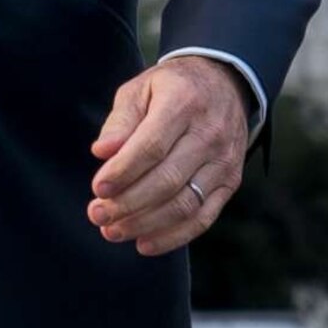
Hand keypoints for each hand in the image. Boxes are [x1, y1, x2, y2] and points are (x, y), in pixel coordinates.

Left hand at [86, 53, 249, 256]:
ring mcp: (224, 161)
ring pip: (184, 204)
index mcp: (183, 103)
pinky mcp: (231, 182)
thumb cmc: (172, 88)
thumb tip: (102, 152)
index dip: (123, 172)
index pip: (152, 146)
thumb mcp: (141, 88)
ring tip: (112, 230)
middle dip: (128, 204)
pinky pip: (203, 218)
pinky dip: (173, 237)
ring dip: (145, 224)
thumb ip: (120, 120)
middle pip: (167, 180)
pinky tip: (144, 243)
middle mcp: (209, 133)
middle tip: (97, 215)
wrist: (224, 84)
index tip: (97, 188)